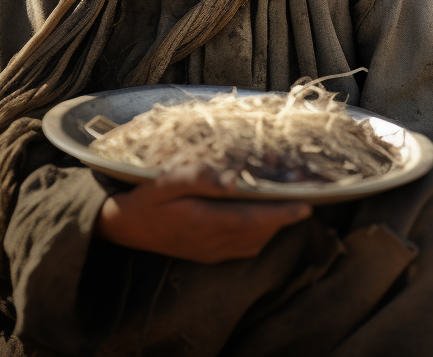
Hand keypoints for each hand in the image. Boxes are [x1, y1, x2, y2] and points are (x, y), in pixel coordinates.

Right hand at [95, 163, 311, 262]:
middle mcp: (212, 242)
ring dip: (273, 225)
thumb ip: (200, 177)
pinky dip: (259, 234)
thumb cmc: (147, 198)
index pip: (254, 220)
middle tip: (303, 192)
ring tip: (286, 200)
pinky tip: (261, 216)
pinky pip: (243, 249)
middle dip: (284, 215)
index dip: (283, 214)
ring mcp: (211, 251)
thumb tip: (232, 179)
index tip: (307, 206)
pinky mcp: (208, 254)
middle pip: (260, 232)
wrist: (124, 226)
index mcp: (204, 222)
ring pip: (255, 242)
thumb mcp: (167, 180)